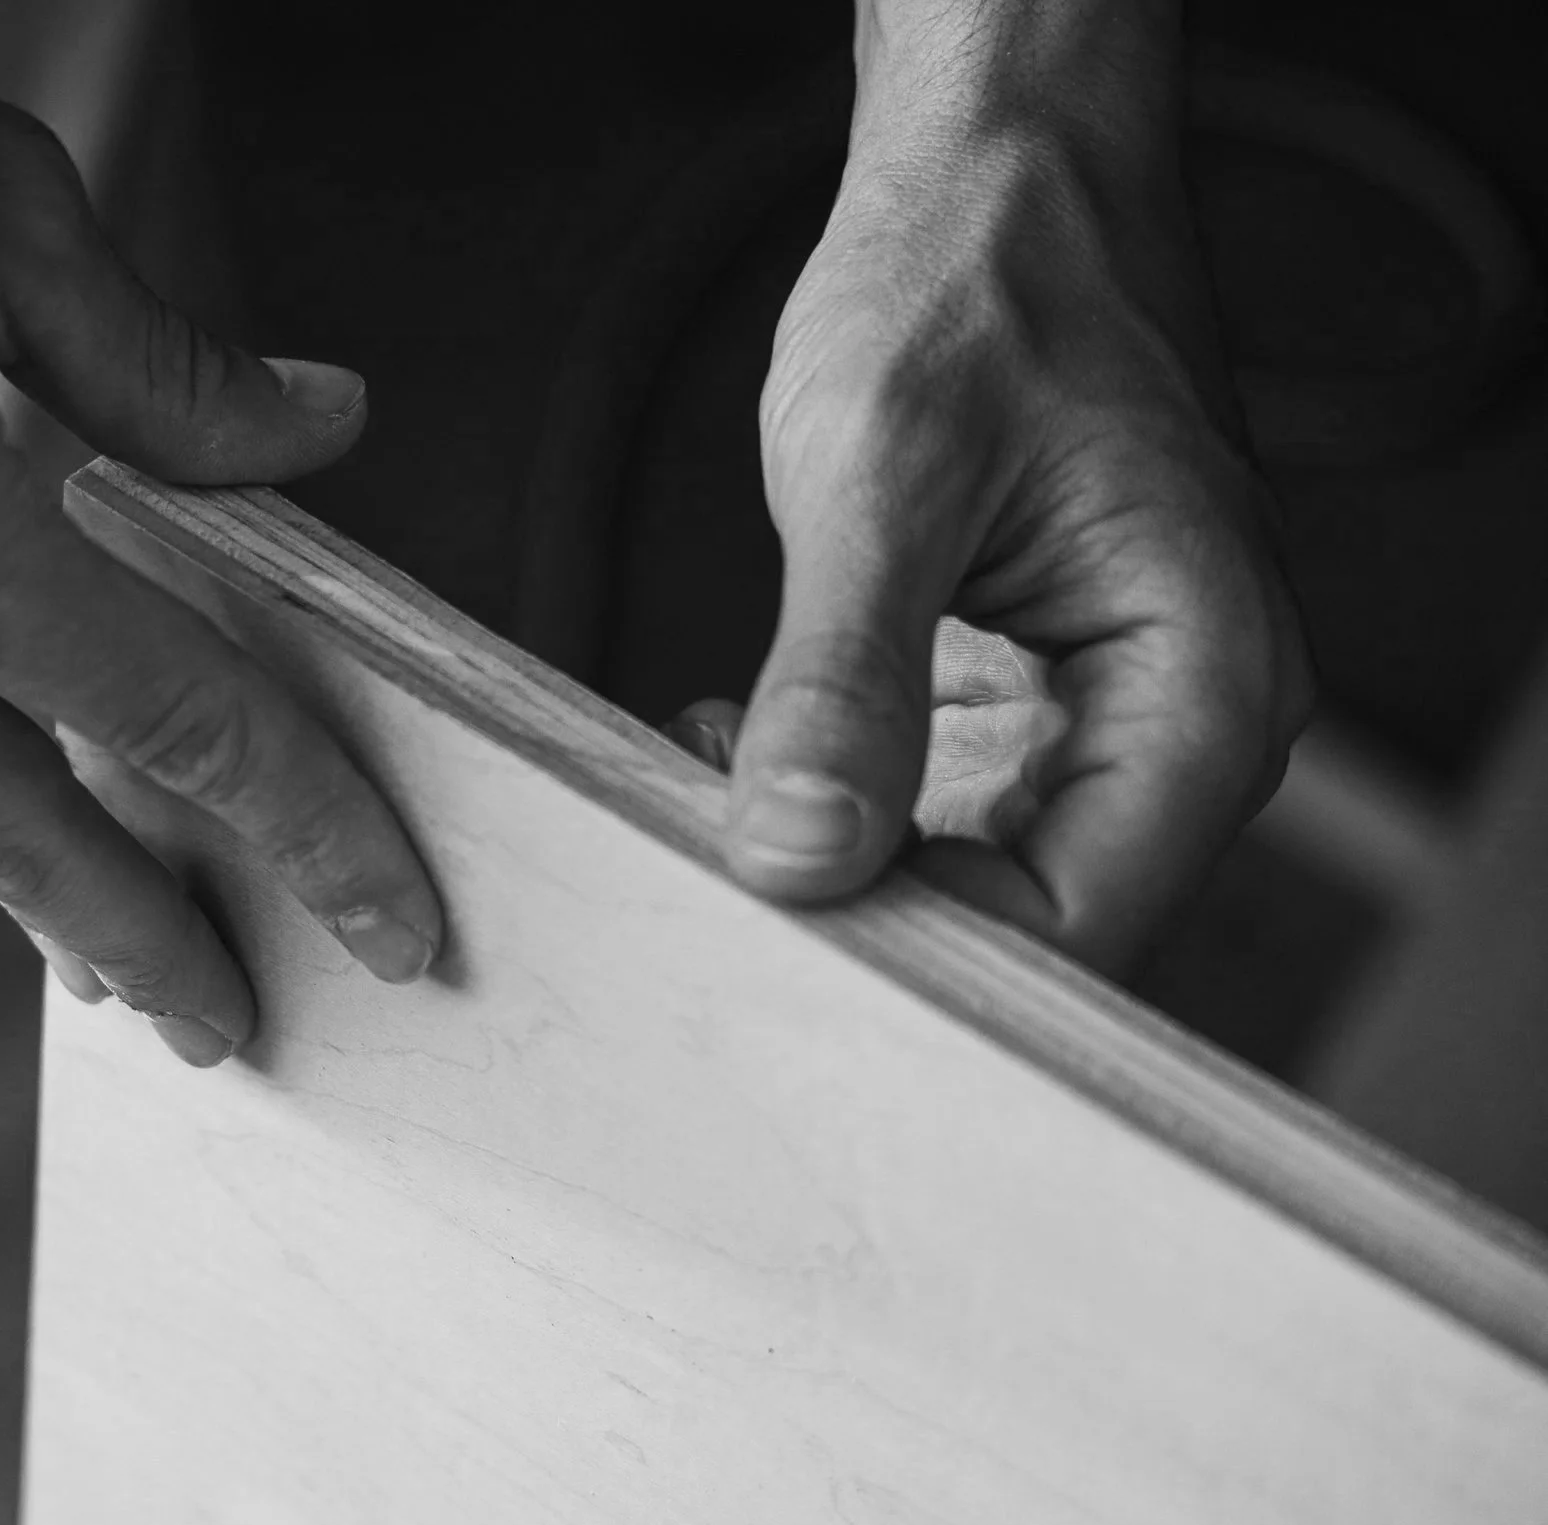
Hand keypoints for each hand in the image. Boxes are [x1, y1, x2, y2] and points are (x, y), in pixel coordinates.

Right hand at [0, 0, 443, 1064]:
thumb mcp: (6, 213)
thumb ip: (164, 376)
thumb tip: (302, 436)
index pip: (175, 726)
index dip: (303, 829)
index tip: (379, 916)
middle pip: (8, 839)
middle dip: (131, 944)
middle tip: (219, 1022)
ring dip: (1, 850)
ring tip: (91, 915)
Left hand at [684, 18, 1312, 974]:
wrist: (996, 185)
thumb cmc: (978, 286)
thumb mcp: (884, 478)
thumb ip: (844, 679)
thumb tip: (800, 856)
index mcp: (1201, 691)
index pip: (1075, 928)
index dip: (922, 957)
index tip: (768, 928)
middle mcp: (1176, 728)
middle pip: (1027, 925)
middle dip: (863, 912)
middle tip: (707, 865)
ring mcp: (1103, 721)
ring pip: (969, 874)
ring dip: (832, 854)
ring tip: (705, 779)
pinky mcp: (1028, 698)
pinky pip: (934, 806)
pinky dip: (829, 792)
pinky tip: (734, 739)